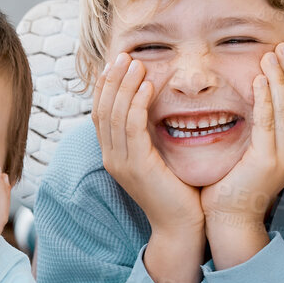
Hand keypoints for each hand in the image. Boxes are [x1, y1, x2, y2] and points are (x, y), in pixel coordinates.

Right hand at [93, 52, 204, 236]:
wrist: (182, 227)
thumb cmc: (178, 192)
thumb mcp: (159, 158)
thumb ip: (152, 135)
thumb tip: (158, 107)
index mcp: (114, 155)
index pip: (101, 113)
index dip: (106, 86)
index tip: (117, 63)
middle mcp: (111, 158)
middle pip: (102, 108)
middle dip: (112, 79)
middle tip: (124, 55)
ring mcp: (121, 163)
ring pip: (114, 113)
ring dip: (125, 84)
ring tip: (137, 63)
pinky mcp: (137, 166)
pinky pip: (131, 126)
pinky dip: (137, 102)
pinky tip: (148, 85)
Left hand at [202, 43, 283, 226]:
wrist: (230, 217)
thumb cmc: (237, 184)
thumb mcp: (258, 152)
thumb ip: (266, 129)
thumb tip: (263, 97)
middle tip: (283, 46)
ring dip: (279, 77)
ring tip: (270, 54)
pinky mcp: (269, 160)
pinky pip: (268, 121)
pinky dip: (265, 97)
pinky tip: (260, 78)